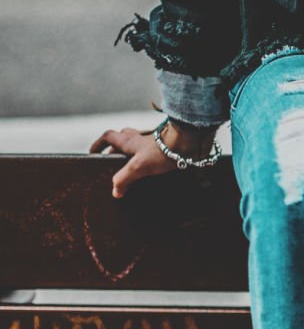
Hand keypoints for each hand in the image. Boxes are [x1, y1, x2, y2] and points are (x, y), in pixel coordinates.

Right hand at [89, 121, 216, 198]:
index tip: (93, 153)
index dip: (98, 145)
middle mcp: (136, 137)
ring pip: (135, 144)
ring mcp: (150, 140)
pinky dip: (144, 157)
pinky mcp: (162, 145)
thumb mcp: (138, 167)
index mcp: (126, 139)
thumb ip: (125, 178)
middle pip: (120, 141)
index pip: (107, 137)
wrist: (186, 143)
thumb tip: (115, 191)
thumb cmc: (161, 152)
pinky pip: (148, 150)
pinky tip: (150, 168)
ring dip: (130, 154)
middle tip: (113, 165)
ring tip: (132, 169)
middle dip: (114, 152)